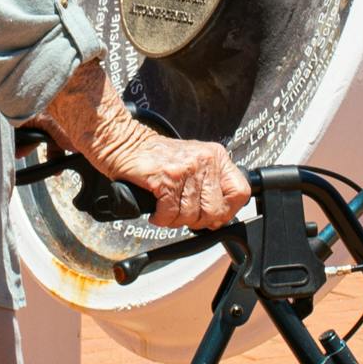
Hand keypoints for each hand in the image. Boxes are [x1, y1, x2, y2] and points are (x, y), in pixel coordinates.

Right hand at [93, 131, 249, 231]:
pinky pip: (170, 213)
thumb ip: (209, 186)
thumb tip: (219, 218)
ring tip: (166, 210)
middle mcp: (204, 160)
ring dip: (175, 220)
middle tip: (183, 215)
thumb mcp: (192, 163)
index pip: (240, 192)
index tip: (214, 217)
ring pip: (191, 215)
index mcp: (215, 156)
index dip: (227, 211)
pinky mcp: (165, 178)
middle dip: (197, 221)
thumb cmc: (155, 156)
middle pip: (215, 210)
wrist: (122, 142)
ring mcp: (185, 168)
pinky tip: (156, 210)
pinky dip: (161, 218)